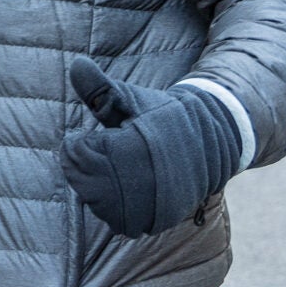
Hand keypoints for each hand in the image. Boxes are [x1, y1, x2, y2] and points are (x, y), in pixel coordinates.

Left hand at [61, 57, 241, 236]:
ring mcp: (153, 203)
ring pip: (100, 206)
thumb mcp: (130, 98)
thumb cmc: (161, 115)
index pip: (81, 153)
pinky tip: (117, 190)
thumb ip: (99, 88)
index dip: (76, 145)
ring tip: (107, 170)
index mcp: (134, 144)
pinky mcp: (159, 219)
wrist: (209, 142)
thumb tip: (76, 63)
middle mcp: (145, 178)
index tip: (82, 137)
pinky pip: (120, 222)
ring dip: (95, 190)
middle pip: (86, 185)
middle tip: (92, 155)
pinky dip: (112, 209)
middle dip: (82, 169)